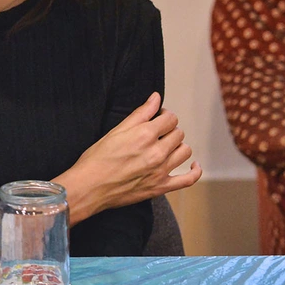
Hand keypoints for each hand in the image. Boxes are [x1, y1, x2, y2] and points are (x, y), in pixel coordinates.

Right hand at [55, 93, 202, 222]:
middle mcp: (157, 152)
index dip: (164, 116)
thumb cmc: (97, 158)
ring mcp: (161, 170)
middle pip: (178, 134)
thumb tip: (155, 98)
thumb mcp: (116, 131)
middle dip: (169, 130)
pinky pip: (189, 179)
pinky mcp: (161, 186)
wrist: (89, 186)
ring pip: (185, 151)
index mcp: (144, 135)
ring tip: (166, 147)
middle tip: (157, 133)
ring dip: (178, 146)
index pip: (170, 118)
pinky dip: (195, 171)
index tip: (157, 118)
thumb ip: (140, 113)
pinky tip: (193, 165)